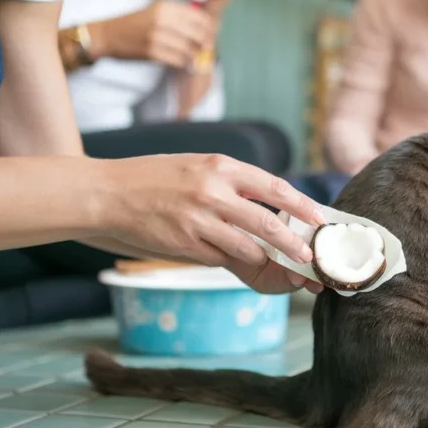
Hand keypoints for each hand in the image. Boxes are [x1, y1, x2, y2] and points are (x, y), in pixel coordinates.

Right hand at [87, 0, 215, 68]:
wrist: (110, 34)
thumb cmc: (136, 22)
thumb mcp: (157, 9)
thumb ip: (179, 14)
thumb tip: (207, 24)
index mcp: (165, 6)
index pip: (198, 17)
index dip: (210, 27)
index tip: (213, 33)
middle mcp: (162, 20)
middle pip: (198, 34)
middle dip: (206, 42)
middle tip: (206, 46)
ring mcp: (156, 37)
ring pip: (189, 49)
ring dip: (195, 54)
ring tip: (194, 54)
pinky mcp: (152, 53)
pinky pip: (178, 60)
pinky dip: (183, 62)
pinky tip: (182, 60)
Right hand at [98, 154, 325, 293]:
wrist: (108, 194)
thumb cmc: (156, 178)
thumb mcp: (198, 166)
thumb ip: (233, 182)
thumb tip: (273, 204)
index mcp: (221, 166)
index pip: (275, 187)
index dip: (302, 206)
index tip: (319, 219)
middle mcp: (213, 191)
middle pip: (268, 223)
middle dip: (294, 244)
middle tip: (309, 257)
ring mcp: (199, 219)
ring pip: (248, 247)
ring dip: (263, 257)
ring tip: (274, 262)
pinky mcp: (185, 244)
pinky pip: (219, 257)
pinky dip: (225, 257)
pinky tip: (217, 251)